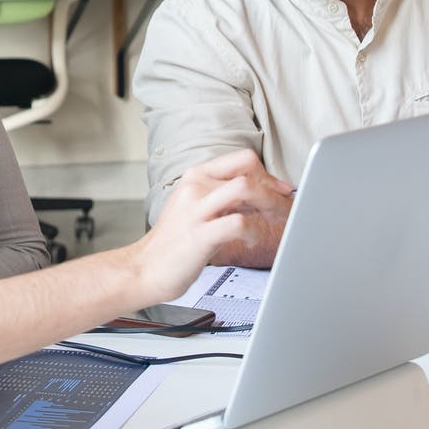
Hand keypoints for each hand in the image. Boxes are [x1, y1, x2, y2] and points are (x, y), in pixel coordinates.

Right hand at [140, 149, 293, 289]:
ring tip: (274, 221)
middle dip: (274, 189)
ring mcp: (196, 210)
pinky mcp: (199, 234)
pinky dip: (254, 231)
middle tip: (284, 208)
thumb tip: (259, 194)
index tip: (281, 190)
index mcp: (195, 177)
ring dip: (269, 203)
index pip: (241, 159)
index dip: (267, 174)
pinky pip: (238, 223)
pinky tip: (253, 241)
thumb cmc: (174, 243)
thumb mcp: (195, 208)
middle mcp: (195, 187)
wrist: (144, 269)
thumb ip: (222, 196)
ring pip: (244, 188)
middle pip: (247, 171)